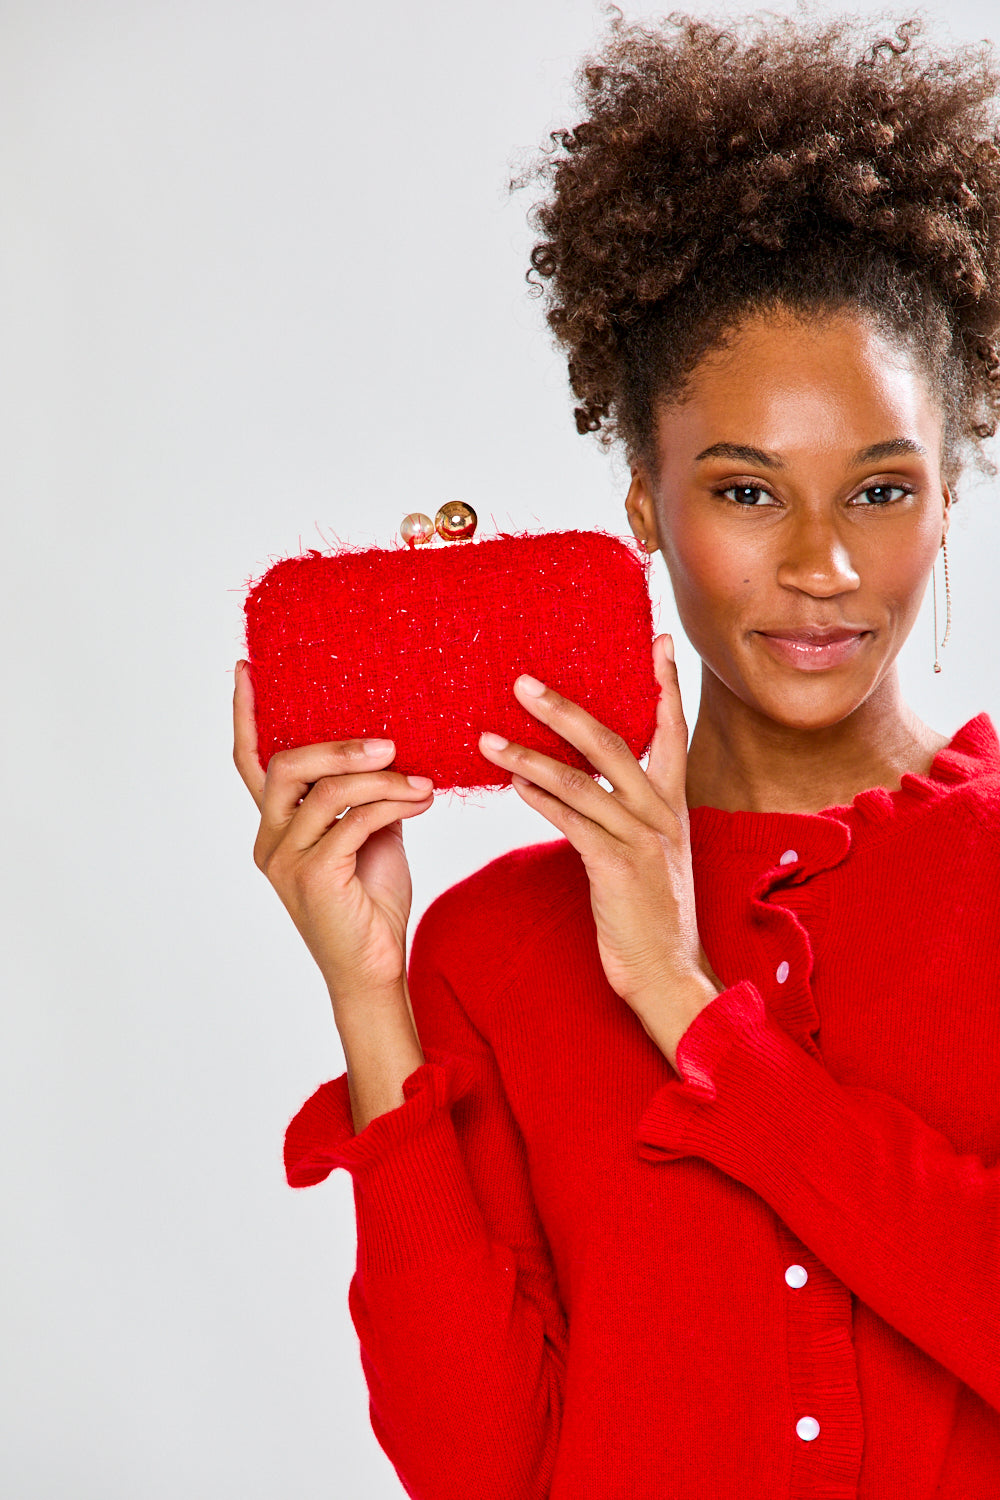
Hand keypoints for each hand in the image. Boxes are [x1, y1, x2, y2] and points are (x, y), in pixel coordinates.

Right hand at [231, 661, 435, 1012]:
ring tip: (420, 780)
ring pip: (325, 791)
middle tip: (388, 741)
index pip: (249, 763)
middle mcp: (270, 840)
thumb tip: (391, 751)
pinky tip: (422, 800)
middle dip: (337, 746)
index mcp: (276, 827)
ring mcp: (287, 859)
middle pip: (287, 766)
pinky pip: (353, 821)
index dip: (247, 716)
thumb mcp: (369, 836)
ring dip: (379, 777)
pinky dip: (391, 804)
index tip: (247, 670)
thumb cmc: (370, 903)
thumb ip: (366, 796)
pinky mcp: (315, 876)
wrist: (375, 969)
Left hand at [477, 634, 722, 1067]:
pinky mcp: (618, 867)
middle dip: (563, 708)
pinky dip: (539, 797)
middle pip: (612, 740)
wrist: (669, 973)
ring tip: (486, 737)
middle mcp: (662, 811)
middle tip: (521, 681)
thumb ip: (617, 811)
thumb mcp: (645, 852)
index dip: (663, 683)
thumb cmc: (648, 913)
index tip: (656, 638)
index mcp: (673, 801)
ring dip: (528, 754)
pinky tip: (512, 782)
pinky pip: (571, 820)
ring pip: (580, 779)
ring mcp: (643, 838)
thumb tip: (564, 775)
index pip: (670, 729)